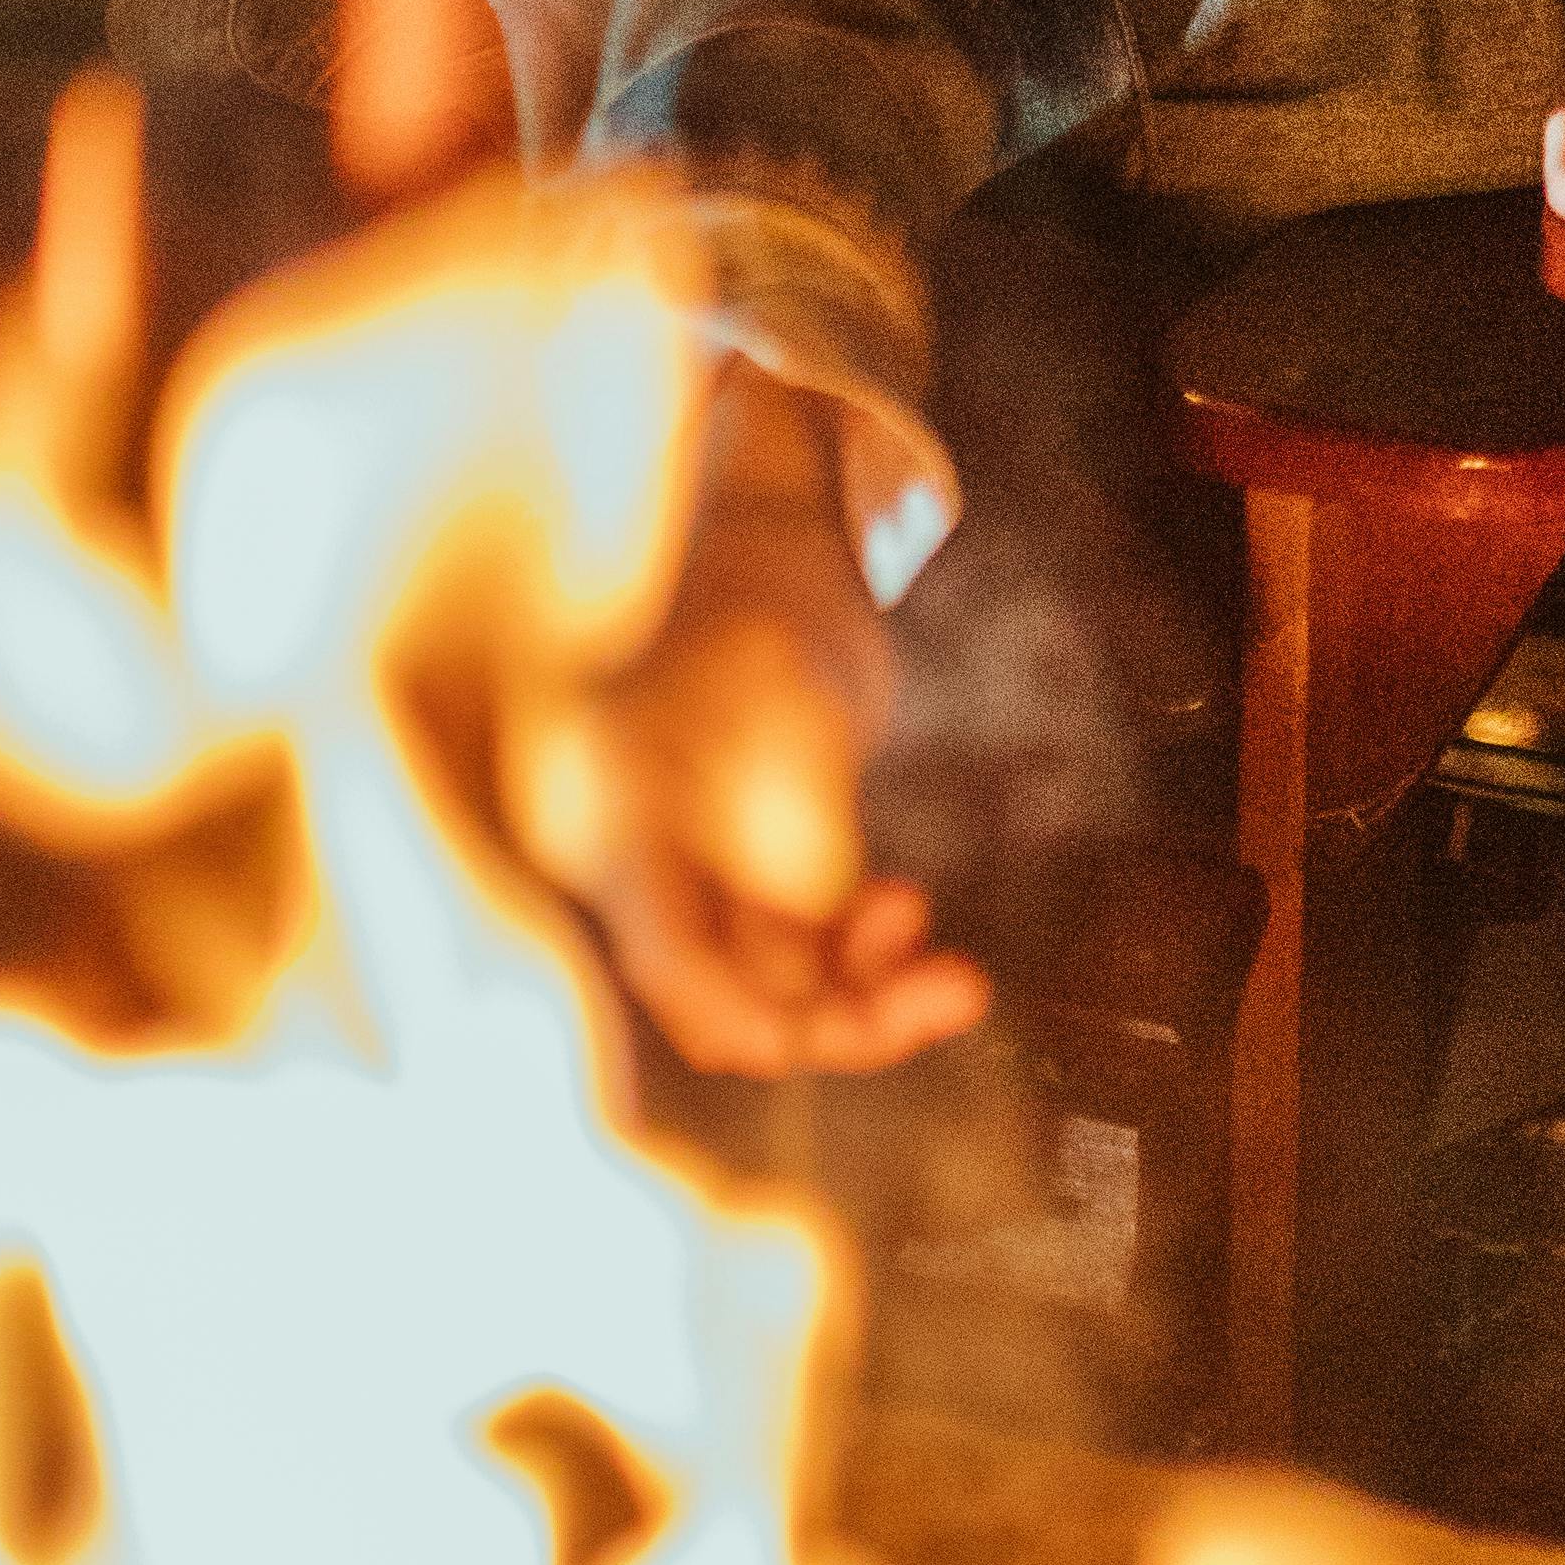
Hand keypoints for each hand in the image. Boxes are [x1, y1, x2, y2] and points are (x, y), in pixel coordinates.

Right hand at [502, 359, 989, 1075]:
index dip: (754, 1018)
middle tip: (956, 992)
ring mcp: (687, 862)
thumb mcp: (788, 701)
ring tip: (955, 970)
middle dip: (839, 1016)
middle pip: (725, 991)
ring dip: (865, 987)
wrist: (772, 532)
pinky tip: (906, 907)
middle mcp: (632, 859)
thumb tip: (812, 949)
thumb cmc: (770, 592)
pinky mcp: (744, 857)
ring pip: (772, 978)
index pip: (668, 964)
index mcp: (607, 822)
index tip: (852, 1032)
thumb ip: (790, 827)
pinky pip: (799, 942)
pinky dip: (858, 945)